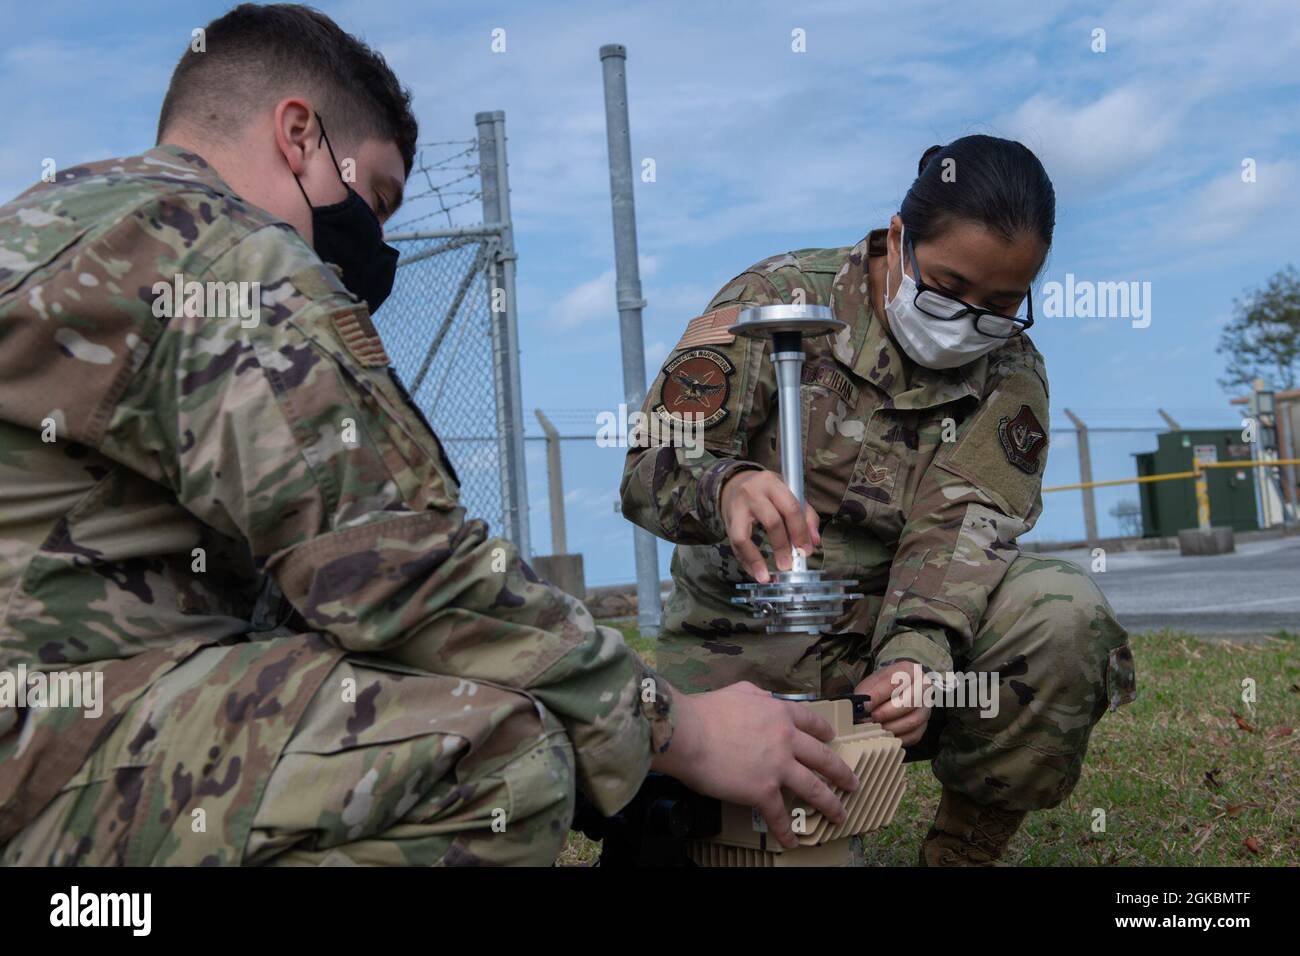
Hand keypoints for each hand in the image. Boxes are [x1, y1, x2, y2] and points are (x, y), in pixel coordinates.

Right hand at [652, 681, 858, 848]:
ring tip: (839, 815)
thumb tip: (764, 699)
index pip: (812, 723)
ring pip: (814, 789)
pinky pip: (780, 815)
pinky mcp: (763, 791)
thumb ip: (757, 695)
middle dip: (841, 773)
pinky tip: (792, 841)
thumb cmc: (705, 712)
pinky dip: (787, 831)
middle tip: (852, 783)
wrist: (688, 733)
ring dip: (830, 804)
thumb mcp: (738, 691)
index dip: (825, 732)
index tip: (832, 739)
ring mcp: (777, 767)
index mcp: (779, 714)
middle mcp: (785, 740)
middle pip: (823, 759)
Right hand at [719, 469, 820, 582]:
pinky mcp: (727, 522)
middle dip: (782, 546)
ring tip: (766, 576)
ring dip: (756, 559)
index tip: (806, 551)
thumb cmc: (769, 492)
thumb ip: (806, 515)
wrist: (737, 484)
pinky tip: (756, 572)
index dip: (800, 532)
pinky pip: (734, 545)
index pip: (790, 508)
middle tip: (789, 565)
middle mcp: (752, 492)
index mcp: (772, 483)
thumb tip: (813, 542)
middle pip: (771, 521)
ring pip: (744, 536)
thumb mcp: (789, 493)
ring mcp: (736, 507)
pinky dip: (746, 561)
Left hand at [855, 661, 932, 745]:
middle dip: (885, 713)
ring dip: (891, 727)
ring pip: (913, 720)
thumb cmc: (883, 686)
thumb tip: (861, 709)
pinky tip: (885, 735)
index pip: (895, 681)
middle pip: (909, 702)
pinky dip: (897, 737)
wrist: (897, 689)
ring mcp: (926, 707)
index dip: (878, 696)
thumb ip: (866, 693)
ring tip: (875, 728)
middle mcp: (923, 687)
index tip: (864, 707)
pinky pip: (913, 735)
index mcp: (909, 671)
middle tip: (869, 719)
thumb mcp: (872, 682)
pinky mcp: (924, 725)